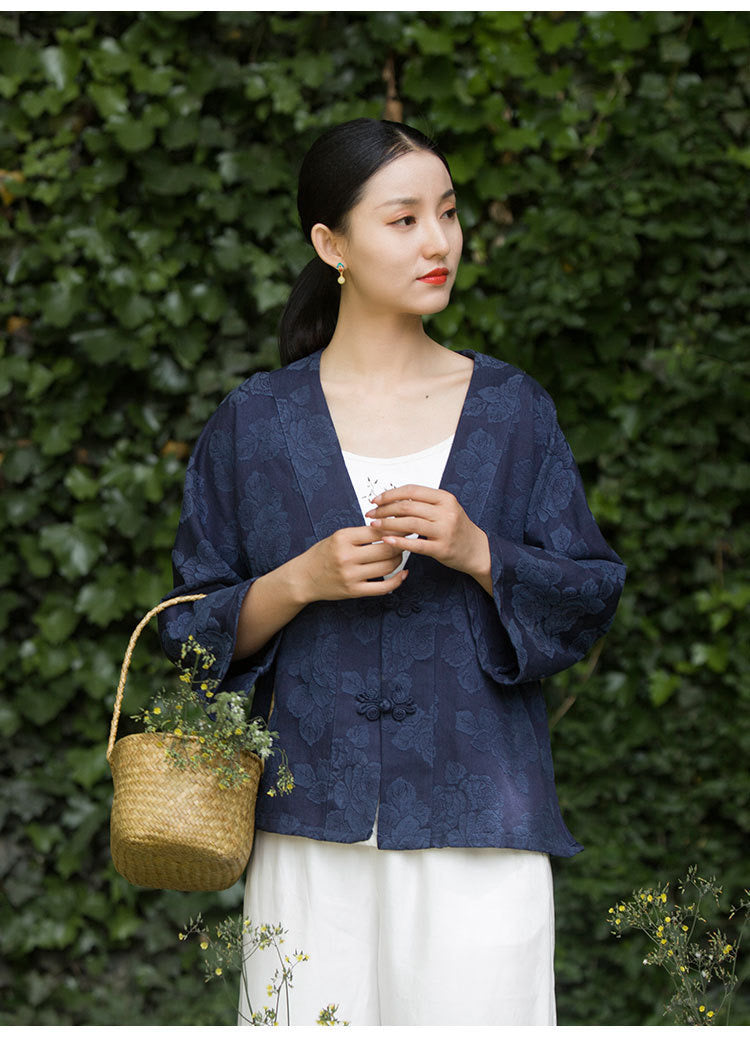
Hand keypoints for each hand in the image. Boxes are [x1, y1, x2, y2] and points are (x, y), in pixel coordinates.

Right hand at [294, 525, 407, 602]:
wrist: (303, 578)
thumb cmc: (322, 555)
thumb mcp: (338, 537)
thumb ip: (361, 533)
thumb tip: (391, 528)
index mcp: (342, 538)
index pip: (377, 530)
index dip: (395, 528)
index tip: (404, 527)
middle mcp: (346, 556)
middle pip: (386, 549)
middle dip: (400, 544)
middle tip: (406, 541)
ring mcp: (351, 575)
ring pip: (388, 566)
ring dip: (399, 560)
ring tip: (399, 554)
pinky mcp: (354, 591)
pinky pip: (383, 587)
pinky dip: (397, 580)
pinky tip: (403, 574)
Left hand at [365, 484, 491, 592]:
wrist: (477, 549)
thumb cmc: (456, 528)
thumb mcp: (445, 508)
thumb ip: (423, 502)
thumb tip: (392, 499)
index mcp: (445, 498)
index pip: (412, 490)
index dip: (391, 494)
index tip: (376, 500)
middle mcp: (446, 512)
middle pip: (408, 506)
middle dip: (384, 509)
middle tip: (371, 514)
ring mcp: (445, 530)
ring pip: (409, 523)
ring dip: (388, 524)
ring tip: (374, 526)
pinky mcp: (442, 548)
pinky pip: (416, 544)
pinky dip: (399, 541)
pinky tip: (386, 540)